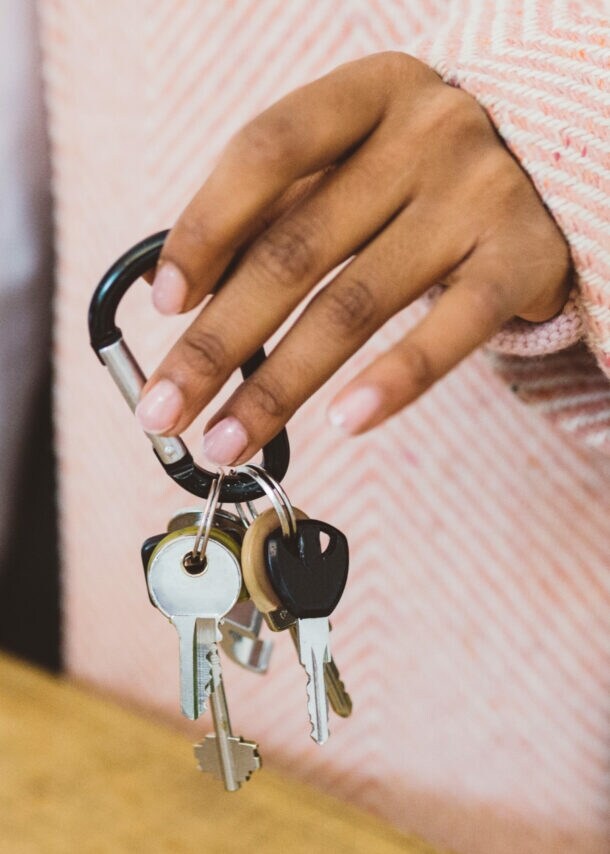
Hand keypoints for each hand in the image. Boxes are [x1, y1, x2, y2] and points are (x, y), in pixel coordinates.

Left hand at [135, 51, 570, 464]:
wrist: (549, 167)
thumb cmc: (422, 175)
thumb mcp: (355, 163)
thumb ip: (282, 211)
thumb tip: (186, 297)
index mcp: (365, 98)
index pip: (266, 152)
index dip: (205, 228)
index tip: (165, 303)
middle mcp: (424, 135)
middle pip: (296, 249)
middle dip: (218, 342)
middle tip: (167, 409)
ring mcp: (476, 196)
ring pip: (356, 304)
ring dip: (279, 385)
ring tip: (228, 443)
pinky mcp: (522, 259)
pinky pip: (450, 329)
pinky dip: (394, 380)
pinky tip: (340, 424)